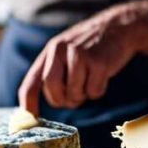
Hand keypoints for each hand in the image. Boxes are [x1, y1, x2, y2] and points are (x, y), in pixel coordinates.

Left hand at [17, 3, 145, 112]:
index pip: (32, 81)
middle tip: (73, 98)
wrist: (119, 27)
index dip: (28, 104)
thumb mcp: (65, 51)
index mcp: (50, 51)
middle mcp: (60, 50)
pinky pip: (94, 92)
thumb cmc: (90, 47)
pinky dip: (98, 90)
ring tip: (89, 80)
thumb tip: (40, 104)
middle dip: (62, 100)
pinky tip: (102, 75)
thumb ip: (52, 72)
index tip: (30, 121)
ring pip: (74, 93)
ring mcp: (79, 55)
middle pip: (52, 89)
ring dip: (82, 95)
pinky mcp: (99, 62)